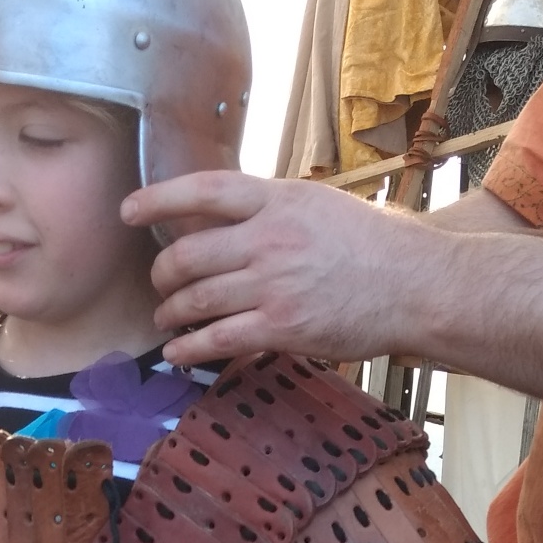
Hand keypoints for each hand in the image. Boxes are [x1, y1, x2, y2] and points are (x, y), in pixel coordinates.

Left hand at [122, 171, 430, 369]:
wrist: (415, 285)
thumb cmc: (373, 246)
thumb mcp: (319, 206)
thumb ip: (272, 210)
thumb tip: (226, 218)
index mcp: (278, 199)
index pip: (203, 190)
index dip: (158, 199)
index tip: (128, 211)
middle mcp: (269, 238)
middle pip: (188, 253)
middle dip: (162, 274)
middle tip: (159, 285)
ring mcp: (273, 284)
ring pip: (196, 298)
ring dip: (171, 312)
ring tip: (166, 319)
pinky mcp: (282, 326)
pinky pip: (218, 339)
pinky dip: (188, 348)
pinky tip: (177, 353)